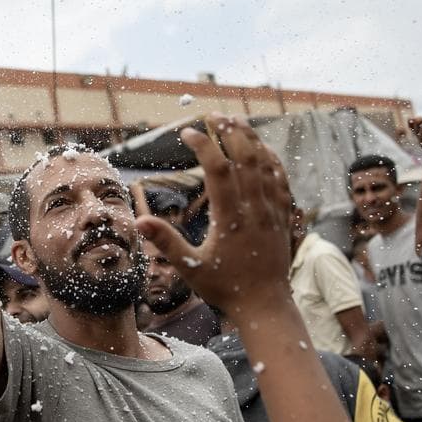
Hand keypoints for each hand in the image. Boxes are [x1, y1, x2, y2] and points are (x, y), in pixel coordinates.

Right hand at [135, 114, 292, 316]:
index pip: (218, 169)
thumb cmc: (225, 289)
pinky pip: (281, 178)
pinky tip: (262, 148)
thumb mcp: (190, 269)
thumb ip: (166, 241)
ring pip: (266, 163)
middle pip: (246, 157)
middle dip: (229, 131)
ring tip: (235, 122)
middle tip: (212, 115)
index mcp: (230, 218)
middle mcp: (255, 209)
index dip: (203, 145)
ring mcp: (272, 211)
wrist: (265, 306)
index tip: (187, 132)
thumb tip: (139, 220)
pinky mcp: (283, 216)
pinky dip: (271, 158)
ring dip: (251, 139)